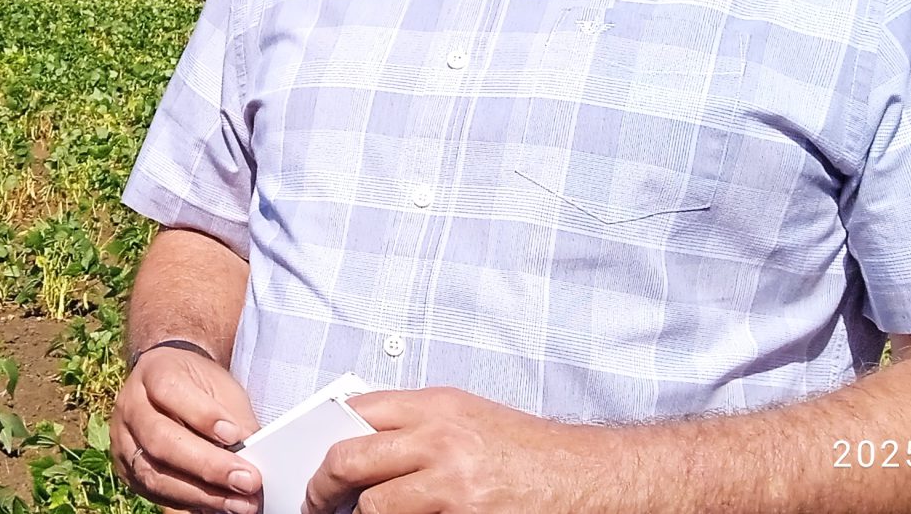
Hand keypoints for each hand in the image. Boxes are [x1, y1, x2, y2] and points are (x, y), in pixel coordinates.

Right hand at [111, 344, 262, 513]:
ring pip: (154, 474)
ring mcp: (124, 440)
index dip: (202, 415)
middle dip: (207, 465)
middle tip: (246, 480)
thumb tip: (254, 454)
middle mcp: (131, 406)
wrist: (172, 387)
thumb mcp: (221, 387)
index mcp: (154, 371)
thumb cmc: (199, 386)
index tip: (234, 435)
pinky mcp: (127, 469)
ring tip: (238, 503)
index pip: (170, 391)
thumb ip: (235, 417)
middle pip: (160, 439)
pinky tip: (217, 506)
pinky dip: (189, 502)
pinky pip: (155, 493)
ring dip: (201, 493)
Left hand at [307, 387, 608, 513]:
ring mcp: (453, 487)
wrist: (594, 480)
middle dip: (322, 486)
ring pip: (372, 507)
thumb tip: (356, 441)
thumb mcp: (470, 418)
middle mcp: (441, 442)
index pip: (354, 413)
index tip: (316, 463)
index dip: (325, 439)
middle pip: (347, 459)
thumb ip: (416, 424)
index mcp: (438, 407)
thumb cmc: (532, 452)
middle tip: (316, 503)